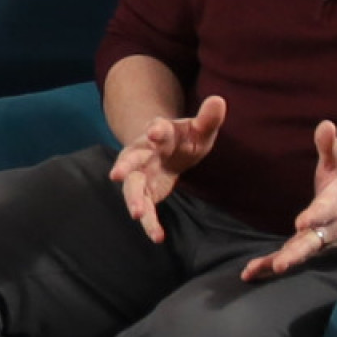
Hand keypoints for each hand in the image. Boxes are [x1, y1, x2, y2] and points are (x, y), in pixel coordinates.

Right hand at [105, 94, 224, 242]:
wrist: (166, 149)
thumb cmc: (184, 138)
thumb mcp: (199, 129)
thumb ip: (208, 118)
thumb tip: (219, 100)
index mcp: (160, 132)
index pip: (156, 128)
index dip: (156, 130)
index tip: (154, 132)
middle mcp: (143, 152)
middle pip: (132, 158)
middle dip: (125, 165)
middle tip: (118, 174)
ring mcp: (140, 173)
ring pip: (132, 186)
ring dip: (133, 199)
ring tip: (136, 213)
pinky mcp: (144, 192)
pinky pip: (144, 207)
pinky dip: (149, 222)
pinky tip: (158, 237)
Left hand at [243, 121, 336, 281]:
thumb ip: (329, 147)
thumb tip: (326, 124)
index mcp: (332, 207)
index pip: (324, 213)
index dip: (315, 216)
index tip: (304, 221)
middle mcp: (324, 230)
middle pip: (310, 244)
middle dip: (296, 253)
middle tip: (282, 264)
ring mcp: (314, 244)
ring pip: (296, 256)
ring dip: (276, 264)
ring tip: (254, 271)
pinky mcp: (303, 250)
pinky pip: (285, 261)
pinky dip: (268, 269)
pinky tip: (248, 275)